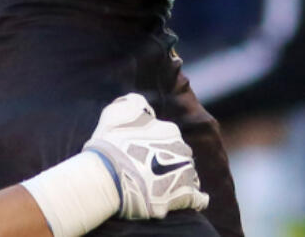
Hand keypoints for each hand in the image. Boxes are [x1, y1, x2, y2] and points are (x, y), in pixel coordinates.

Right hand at [84, 93, 208, 217]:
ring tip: (165, 188)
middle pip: (181, 156)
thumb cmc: (109, 144)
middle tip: (152, 173)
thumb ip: (132, 103)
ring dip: (179, 180)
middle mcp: (182, 149)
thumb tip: (141, 104)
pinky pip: (197, 198)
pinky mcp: (182, 195)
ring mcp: (184, 172)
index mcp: (169, 130)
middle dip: (170, 163)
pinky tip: (196, 201)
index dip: (155, 147)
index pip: (169, 137)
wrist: (106, 176)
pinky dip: (197, 199)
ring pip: (188, 175)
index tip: (144, 155)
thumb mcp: (117, 112)